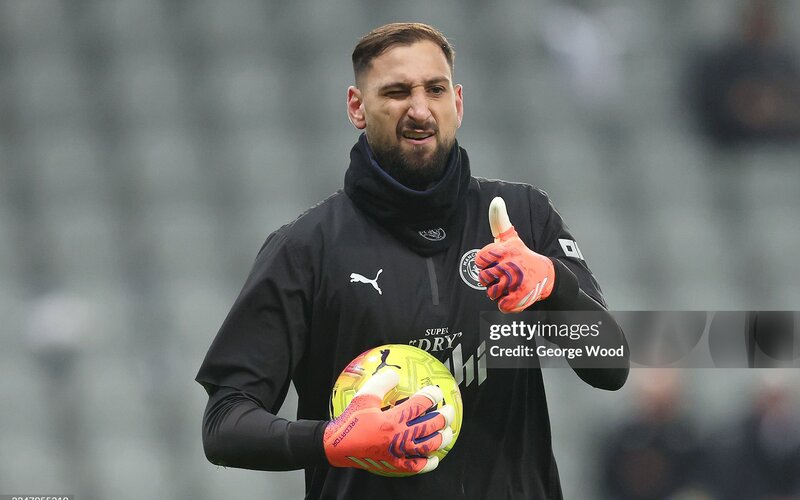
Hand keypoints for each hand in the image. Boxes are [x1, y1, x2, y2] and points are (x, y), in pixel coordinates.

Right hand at [323, 370, 454, 474]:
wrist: (338, 446)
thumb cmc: (351, 419)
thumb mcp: (363, 397)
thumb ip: (380, 383)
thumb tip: (395, 374)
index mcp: (392, 419)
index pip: (419, 405)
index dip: (431, 396)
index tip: (437, 391)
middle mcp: (399, 437)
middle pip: (429, 426)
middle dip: (444, 416)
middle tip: (450, 410)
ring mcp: (398, 453)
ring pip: (427, 446)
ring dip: (441, 438)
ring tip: (448, 431)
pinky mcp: (394, 465)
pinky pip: (416, 466)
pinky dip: (428, 462)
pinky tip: (434, 458)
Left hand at [476, 197, 554, 312]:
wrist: (546, 275)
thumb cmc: (521, 255)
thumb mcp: (510, 237)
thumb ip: (499, 221)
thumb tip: (496, 200)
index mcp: (506, 250)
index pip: (479, 259)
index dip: (484, 263)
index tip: (494, 262)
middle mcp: (511, 265)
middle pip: (483, 279)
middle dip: (491, 280)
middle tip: (504, 275)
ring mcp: (516, 282)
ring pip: (491, 293)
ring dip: (498, 292)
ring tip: (510, 284)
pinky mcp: (521, 298)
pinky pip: (501, 306)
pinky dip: (506, 304)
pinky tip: (514, 294)